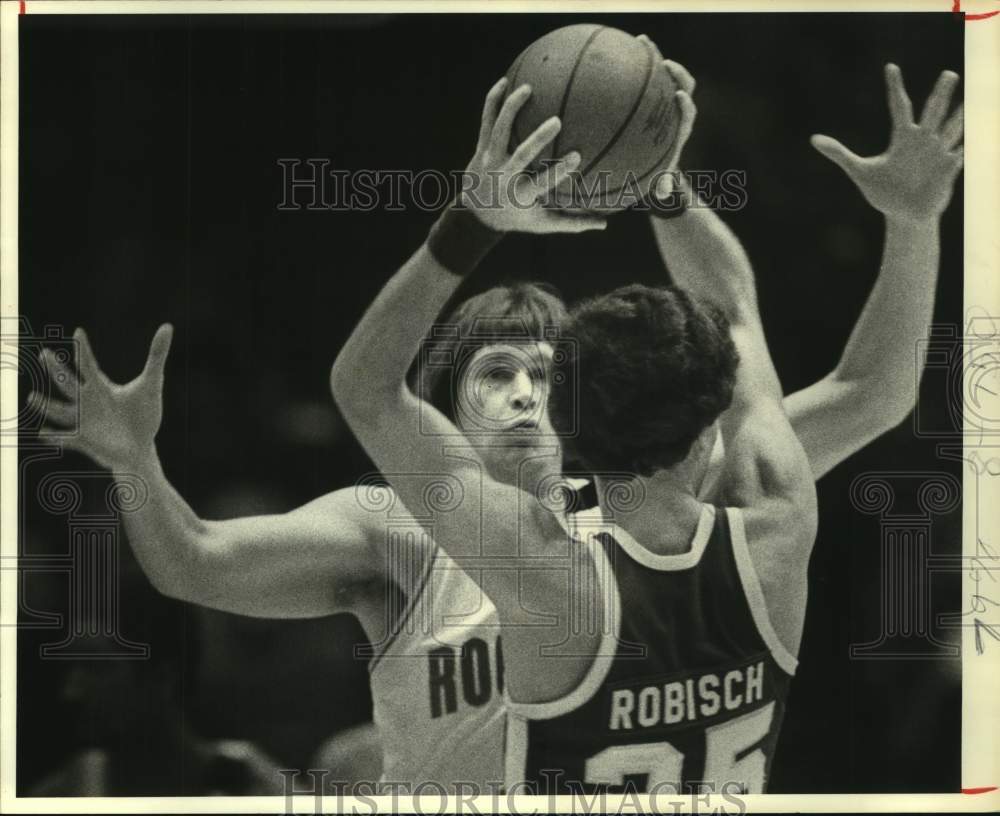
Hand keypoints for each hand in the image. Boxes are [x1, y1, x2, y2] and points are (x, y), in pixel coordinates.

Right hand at [31, 324, 172, 471]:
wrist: (141, 447)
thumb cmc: (142, 414)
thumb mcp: (151, 384)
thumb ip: (156, 356)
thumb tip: (168, 326)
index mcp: (102, 388)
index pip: (89, 365)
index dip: (85, 350)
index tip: (79, 332)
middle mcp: (88, 402)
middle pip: (69, 383)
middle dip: (57, 370)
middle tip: (44, 354)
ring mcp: (84, 422)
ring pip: (61, 411)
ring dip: (47, 405)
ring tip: (32, 397)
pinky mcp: (85, 441)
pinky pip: (67, 439)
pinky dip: (56, 437)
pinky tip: (42, 433)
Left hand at [461, 78, 606, 233]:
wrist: (476, 211)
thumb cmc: (517, 215)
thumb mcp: (542, 223)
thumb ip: (572, 223)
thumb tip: (605, 225)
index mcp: (520, 194)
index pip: (541, 183)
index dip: (557, 171)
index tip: (577, 156)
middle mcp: (503, 176)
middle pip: (519, 156)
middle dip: (537, 139)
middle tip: (557, 122)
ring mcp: (489, 158)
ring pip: (499, 130)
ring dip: (511, 108)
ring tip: (528, 87)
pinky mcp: (481, 146)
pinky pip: (486, 119)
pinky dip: (493, 100)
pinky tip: (505, 80)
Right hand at [636, 35, 697, 199]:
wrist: (657, 161)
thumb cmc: (657, 172)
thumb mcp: (657, 180)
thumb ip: (661, 186)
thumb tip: (662, 194)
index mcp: (680, 128)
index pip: (688, 113)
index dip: (686, 104)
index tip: (678, 96)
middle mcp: (675, 110)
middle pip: (684, 85)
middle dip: (677, 73)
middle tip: (665, 64)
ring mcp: (664, 99)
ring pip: (664, 75)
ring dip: (655, 57)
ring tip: (642, 42)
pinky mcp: (652, 94)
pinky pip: (645, 75)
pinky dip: (637, 62)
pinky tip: (620, 50)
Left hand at [811, 64, 963, 223]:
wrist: (903, 215)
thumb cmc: (884, 192)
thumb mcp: (858, 170)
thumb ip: (839, 153)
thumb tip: (814, 139)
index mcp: (902, 138)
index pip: (899, 106)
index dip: (894, 88)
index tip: (890, 67)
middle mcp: (923, 141)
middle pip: (932, 112)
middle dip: (940, 95)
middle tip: (948, 74)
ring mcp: (937, 155)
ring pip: (951, 131)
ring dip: (959, 118)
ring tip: (968, 105)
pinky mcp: (947, 172)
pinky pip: (958, 156)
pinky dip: (962, 149)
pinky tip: (969, 142)